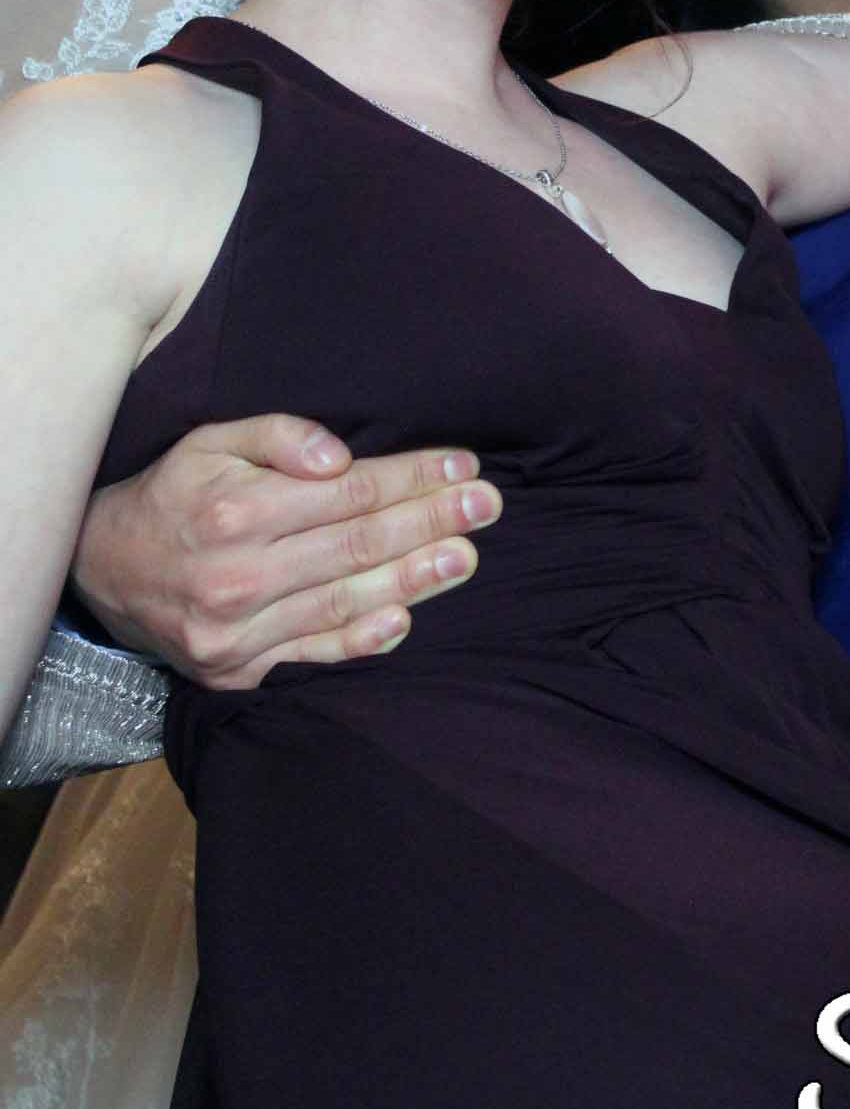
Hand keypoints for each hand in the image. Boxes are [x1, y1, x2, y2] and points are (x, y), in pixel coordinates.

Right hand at [69, 415, 498, 686]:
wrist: (104, 571)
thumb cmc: (175, 494)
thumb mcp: (210, 441)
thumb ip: (277, 437)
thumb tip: (340, 458)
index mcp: (237, 510)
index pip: (349, 492)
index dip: (412, 476)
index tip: (463, 465)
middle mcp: (237, 575)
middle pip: (358, 545)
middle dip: (431, 521)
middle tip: (487, 505)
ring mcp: (236, 632)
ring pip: (344, 601)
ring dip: (415, 578)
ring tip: (465, 555)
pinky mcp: (235, 672)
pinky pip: (312, 656)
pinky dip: (362, 641)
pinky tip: (407, 618)